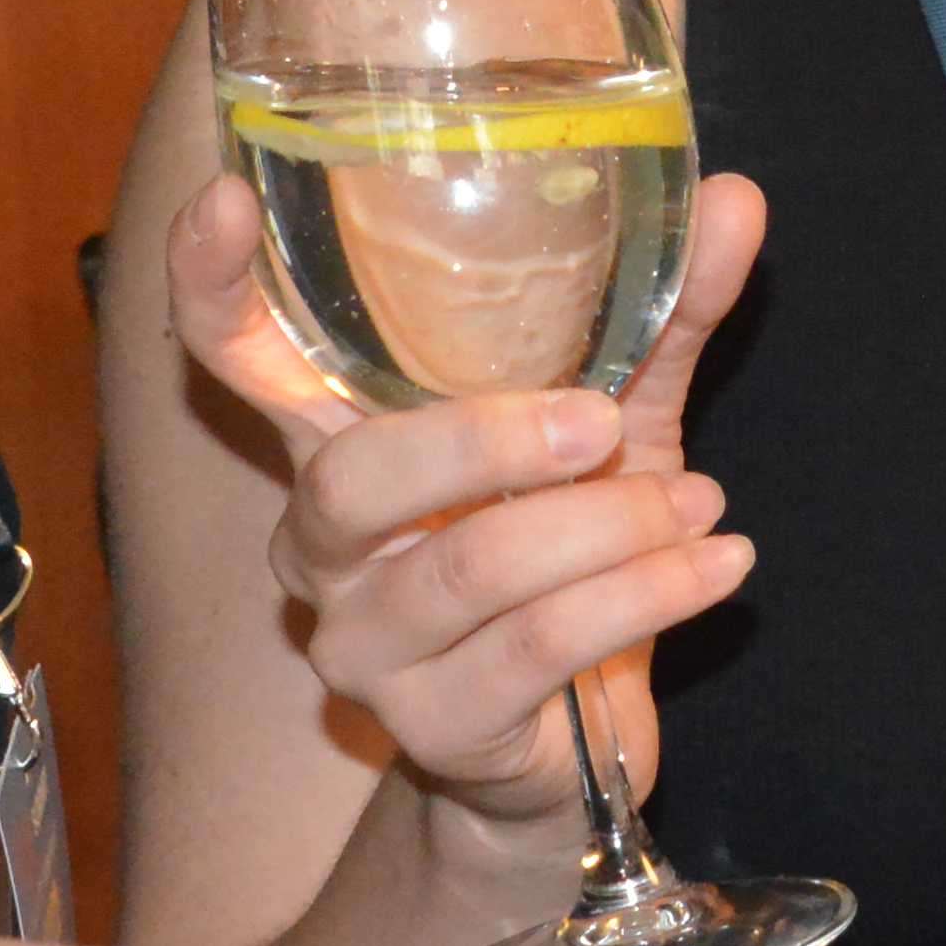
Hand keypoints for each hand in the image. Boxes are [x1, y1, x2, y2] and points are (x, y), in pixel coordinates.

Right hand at [170, 163, 765, 846]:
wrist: (578, 749)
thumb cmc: (568, 552)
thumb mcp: (612, 425)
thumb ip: (660, 320)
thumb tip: (736, 198)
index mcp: (339, 445)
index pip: (237, 359)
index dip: (210, 284)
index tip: (226, 196)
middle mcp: (322, 546)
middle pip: (353, 479)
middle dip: (487, 440)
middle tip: (602, 422)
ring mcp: (364, 647)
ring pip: (471, 569)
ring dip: (610, 527)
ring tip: (701, 501)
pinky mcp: (433, 726)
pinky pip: (539, 646)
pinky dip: (645, 594)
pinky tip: (716, 564)